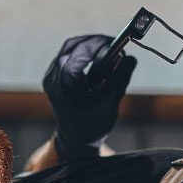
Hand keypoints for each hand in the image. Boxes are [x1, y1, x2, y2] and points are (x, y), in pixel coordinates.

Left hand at [43, 35, 136, 158]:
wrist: (74, 140)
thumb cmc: (91, 128)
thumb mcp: (109, 105)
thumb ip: (120, 80)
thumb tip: (130, 58)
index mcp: (62, 87)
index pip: (76, 55)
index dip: (96, 44)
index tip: (115, 43)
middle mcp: (52, 79)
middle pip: (71, 46)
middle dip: (94, 42)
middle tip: (116, 44)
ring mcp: (51, 76)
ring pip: (70, 48)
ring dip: (90, 45)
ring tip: (111, 50)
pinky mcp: (56, 75)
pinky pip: (69, 54)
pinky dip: (85, 52)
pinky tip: (100, 57)